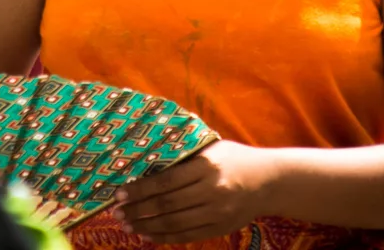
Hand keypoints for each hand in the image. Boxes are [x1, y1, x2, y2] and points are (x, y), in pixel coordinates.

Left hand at [114, 140, 274, 243]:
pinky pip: (187, 235)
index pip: (166, 181)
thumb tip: (147, 158)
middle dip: (138, 210)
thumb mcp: (211, 148)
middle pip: (167, 205)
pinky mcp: (220, 228)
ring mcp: (216, 212)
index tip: (120, 193)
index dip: (141, 189)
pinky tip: (147, 234)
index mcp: (207, 165)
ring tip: (127, 225)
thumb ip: (184, 154)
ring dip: (146, 225)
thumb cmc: (234, 157)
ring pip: (174, 223)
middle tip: (115, 213)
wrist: (268, 180)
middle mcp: (211, 190)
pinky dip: (164, 236)